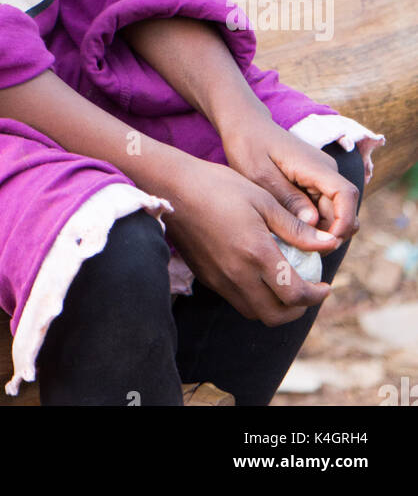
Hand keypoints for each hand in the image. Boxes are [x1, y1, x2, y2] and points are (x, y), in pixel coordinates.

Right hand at [163, 155, 340, 326]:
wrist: (173, 187)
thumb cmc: (220, 185)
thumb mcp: (263, 199)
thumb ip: (296, 228)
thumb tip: (329, 244)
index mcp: (256, 253)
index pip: (294, 295)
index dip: (316, 296)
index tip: (325, 287)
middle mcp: (238, 274)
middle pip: (275, 316)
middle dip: (298, 310)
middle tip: (307, 291)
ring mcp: (219, 279)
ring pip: (255, 313)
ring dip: (275, 308)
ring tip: (284, 285)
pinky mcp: (206, 277)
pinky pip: (236, 300)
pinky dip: (254, 298)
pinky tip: (258, 274)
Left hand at [219, 116, 360, 244]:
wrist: (245, 126)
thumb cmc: (248, 146)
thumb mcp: (259, 175)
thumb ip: (287, 198)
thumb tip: (313, 224)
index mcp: (315, 166)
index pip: (346, 195)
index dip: (343, 222)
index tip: (326, 243)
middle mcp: (325, 171)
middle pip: (344, 210)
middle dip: (331, 234)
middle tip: (303, 250)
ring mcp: (321, 177)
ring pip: (335, 213)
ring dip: (322, 232)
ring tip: (294, 243)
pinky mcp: (314, 183)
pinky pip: (323, 209)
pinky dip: (314, 224)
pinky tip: (292, 232)